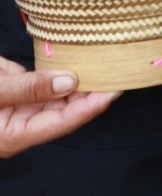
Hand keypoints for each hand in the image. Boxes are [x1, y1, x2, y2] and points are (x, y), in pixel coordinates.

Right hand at [0, 57, 116, 156]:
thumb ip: (27, 89)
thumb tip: (69, 82)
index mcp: (13, 136)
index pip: (63, 122)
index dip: (91, 107)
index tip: (114, 90)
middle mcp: (20, 124)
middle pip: (65, 109)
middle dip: (90, 92)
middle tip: (115, 71)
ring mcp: (18, 106)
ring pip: (58, 95)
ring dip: (79, 80)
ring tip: (104, 64)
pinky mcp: (16, 89)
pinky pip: (44, 81)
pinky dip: (61, 71)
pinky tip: (80, 59)